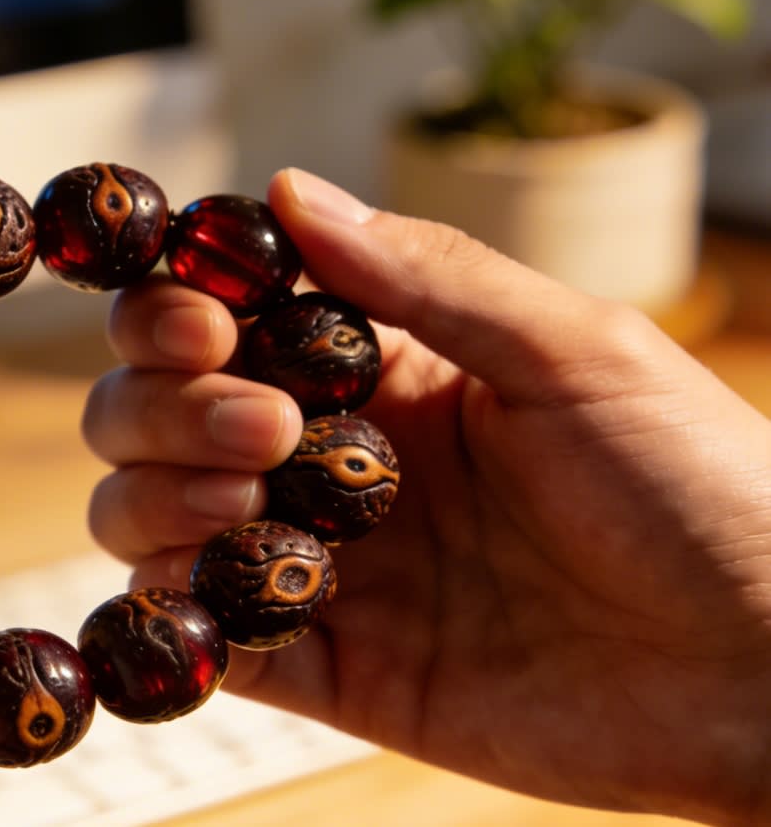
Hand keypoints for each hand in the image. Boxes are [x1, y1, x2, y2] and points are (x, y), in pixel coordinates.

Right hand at [83, 169, 770, 823]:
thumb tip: (291, 188)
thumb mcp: (577, 354)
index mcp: (384, 367)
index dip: (177, 305)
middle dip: (169, 403)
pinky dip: (172, 613)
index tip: (203, 318)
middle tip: (263, 424)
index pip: (222, 313)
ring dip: (156, 494)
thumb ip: (430, 277)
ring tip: (242, 499)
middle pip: (157, 409)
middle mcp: (329, 456)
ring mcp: (323, 564)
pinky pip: (204, 639)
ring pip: (150, 515)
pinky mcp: (330, 671)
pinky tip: (213, 594)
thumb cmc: (707, 490)